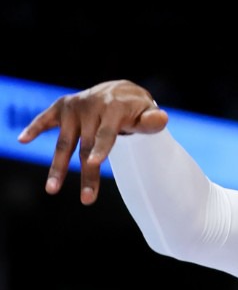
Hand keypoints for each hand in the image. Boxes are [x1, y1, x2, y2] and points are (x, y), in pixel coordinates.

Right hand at [17, 80, 167, 204]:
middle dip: (86, 173)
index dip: (101, 148)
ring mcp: (74, 107)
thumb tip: (161, 120)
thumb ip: (151, 121)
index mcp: (113, 108)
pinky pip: (45, 119)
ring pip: (64, 142)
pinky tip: (23, 139)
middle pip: (86, 146)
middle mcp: (91, 106)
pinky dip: (34, 128)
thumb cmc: (135, 109)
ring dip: (57, 166)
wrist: (120, 89)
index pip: (107, 133)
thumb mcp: (147, 113)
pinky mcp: (61, 107)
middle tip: (87, 200)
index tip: (95, 163)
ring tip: (52, 189)